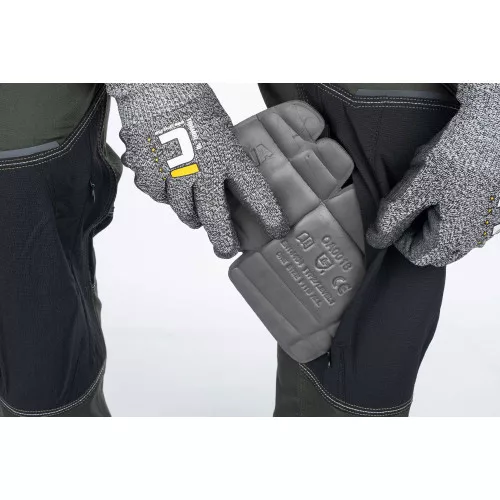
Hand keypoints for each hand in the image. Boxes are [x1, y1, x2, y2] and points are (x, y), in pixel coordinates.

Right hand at [111, 84, 288, 257]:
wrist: (155, 87)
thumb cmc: (194, 104)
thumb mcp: (222, 131)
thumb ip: (226, 159)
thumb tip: (229, 186)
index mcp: (227, 154)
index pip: (255, 192)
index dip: (269, 215)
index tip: (278, 230)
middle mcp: (201, 169)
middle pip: (214, 216)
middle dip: (223, 240)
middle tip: (226, 251)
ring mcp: (173, 174)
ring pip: (183, 212)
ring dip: (191, 217)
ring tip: (195, 217)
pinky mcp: (148, 174)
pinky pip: (159, 197)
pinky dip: (165, 194)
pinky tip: (168, 182)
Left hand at [367, 84, 499, 266]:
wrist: (491, 123)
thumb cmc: (457, 154)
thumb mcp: (414, 188)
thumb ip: (392, 218)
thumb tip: (376, 240)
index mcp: (456, 236)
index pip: (417, 256)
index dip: (398, 239)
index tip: (394, 215)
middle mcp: (476, 235)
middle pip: (436, 251)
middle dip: (416, 234)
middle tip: (407, 206)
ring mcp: (487, 222)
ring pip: (450, 238)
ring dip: (432, 224)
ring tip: (425, 194)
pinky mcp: (492, 207)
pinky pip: (465, 222)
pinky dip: (448, 213)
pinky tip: (443, 189)